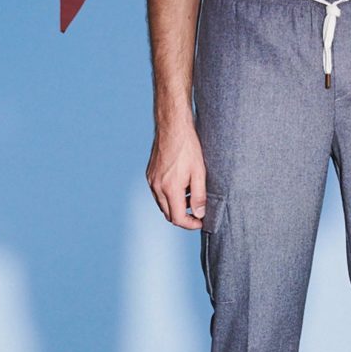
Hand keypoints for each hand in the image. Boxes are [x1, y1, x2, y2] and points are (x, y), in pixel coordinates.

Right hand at [145, 114, 206, 229]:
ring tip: (191, 198)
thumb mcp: (199, 173)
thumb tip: (200, 214)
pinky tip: (182, 187)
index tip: (201, 222)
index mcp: (170, 189)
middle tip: (198, 213)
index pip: (178, 219)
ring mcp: (151, 181)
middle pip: (169, 215)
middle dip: (184, 218)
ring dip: (176, 207)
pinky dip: (169, 197)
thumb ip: (199, 196)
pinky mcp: (150, 175)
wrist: (172, 127)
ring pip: (163, 205)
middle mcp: (157, 187)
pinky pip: (158, 194)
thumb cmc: (188, 147)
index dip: (191, 224)